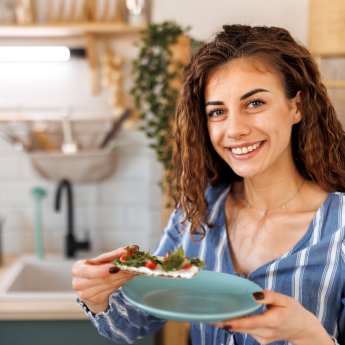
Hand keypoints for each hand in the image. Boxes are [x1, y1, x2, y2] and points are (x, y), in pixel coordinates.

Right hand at [71, 246, 138, 313]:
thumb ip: (114, 254)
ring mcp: (86, 294)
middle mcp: (79, 283)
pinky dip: (121, 282)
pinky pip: (112, 290)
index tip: (117, 267)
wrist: (89, 287)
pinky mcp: (95, 300)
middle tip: (133, 266)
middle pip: (103, 278)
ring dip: (124, 277)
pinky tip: (127, 277)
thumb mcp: (101, 260)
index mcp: (77, 269)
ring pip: (109, 285)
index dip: (102, 270)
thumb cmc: (95, 269)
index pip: (88, 271)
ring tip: (133, 270)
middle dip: (120, 272)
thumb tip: (130, 249)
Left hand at [210, 290, 334, 344]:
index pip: (249, 323)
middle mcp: (265, 332)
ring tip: (214, 314)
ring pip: (242, 330)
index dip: (234, 323)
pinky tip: (231, 316)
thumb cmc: (293, 311)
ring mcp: (262, 338)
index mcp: (271, 321)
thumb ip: (269, 296)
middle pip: (241, 328)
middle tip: (208, 316)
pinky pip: (246, 330)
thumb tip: (254, 294)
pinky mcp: (260, 339)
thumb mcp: (285, 299)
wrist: (303, 330)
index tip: (221, 321)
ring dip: (230, 323)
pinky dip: (238, 324)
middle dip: (225, 322)